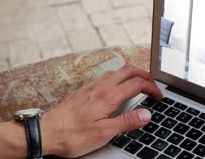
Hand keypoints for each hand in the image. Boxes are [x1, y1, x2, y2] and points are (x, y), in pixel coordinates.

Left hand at [41, 65, 162, 157]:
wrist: (45, 132)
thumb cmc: (72, 135)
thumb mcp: (104, 133)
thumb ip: (127, 122)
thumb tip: (146, 114)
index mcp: (109, 96)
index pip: (137, 84)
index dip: (152, 88)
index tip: (158, 96)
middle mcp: (101, 87)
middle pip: (129, 70)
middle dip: (145, 75)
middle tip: (153, 84)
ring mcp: (91, 86)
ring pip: (117, 71)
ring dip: (132, 74)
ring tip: (139, 84)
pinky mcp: (84, 90)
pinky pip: (106, 76)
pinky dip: (119, 78)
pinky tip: (117, 89)